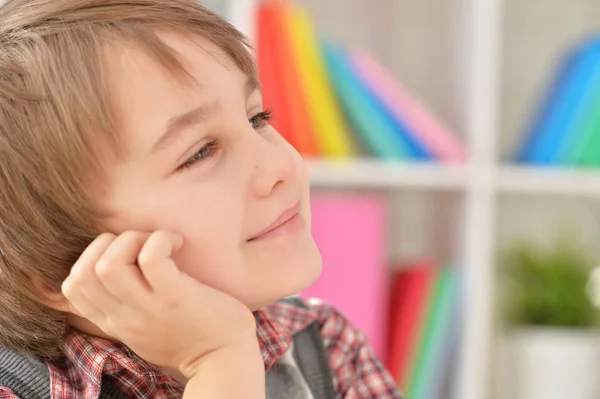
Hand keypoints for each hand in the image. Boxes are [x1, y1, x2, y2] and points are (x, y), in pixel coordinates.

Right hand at [61, 231, 257, 377]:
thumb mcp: (145, 329)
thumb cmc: (193, 338)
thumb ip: (127, 308)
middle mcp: (124, 316)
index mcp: (115, 322)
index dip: (90, 257)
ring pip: (108, 263)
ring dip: (131, 239)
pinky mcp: (174, 296)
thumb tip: (120, 273)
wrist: (224, 361)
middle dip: (106, 243)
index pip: (72, 287)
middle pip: (82, 272)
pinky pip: (151, 256)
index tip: (124, 254)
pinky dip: (161, 239)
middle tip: (140, 244)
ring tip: (159, 242)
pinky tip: (178, 243)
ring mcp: (147, 307)